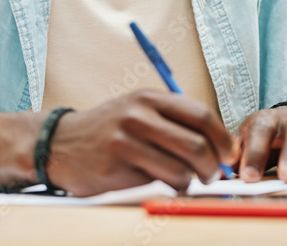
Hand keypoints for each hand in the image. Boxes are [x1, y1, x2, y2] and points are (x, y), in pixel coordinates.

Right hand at [44, 90, 236, 196]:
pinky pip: (157, 184)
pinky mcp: (116, 168)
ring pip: (181, 169)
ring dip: (191, 182)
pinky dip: (168, 188)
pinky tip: (161, 184)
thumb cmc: (110, 130)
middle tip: (213, 175)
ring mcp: (126, 141)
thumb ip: (174, 121)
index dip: (222, 138)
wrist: (59, 143)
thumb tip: (219, 146)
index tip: (228, 154)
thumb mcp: (139, 111)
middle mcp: (139, 115)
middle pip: (197, 144)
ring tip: (185, 182)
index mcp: (150, 98)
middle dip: (213, 166)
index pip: (202, 115)